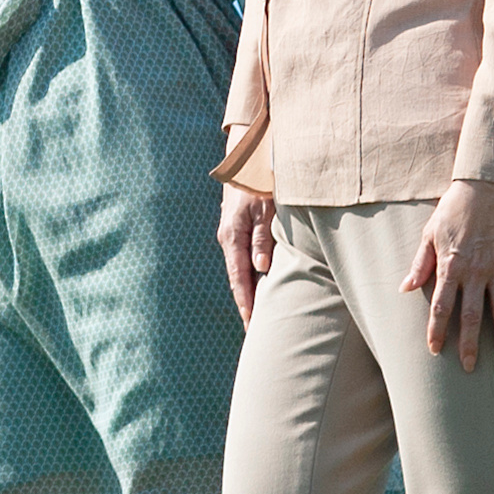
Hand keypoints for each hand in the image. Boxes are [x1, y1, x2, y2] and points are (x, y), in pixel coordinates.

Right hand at [218, 183, 276, 320]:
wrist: (247, 160)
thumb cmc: (259, 182)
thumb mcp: (264, 208)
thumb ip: (262, 237)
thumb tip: (262, 267)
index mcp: (232, 236)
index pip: (239, 278)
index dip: (246, 302)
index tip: (252, 325)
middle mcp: (228, 239)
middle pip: (238, 280)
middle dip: (247, 306)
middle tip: (256, 333)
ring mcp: (232, 237)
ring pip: (241, 271)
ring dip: (250, 294)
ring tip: (258, 318)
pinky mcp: (239, 233)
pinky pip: (244, 261)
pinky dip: (251, 279)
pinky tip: (259, 290)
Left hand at [406, 178, 493, 366]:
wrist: (485, 189)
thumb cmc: (451, 211)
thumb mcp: (428, 235)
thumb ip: (420, 264)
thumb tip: (405, 289)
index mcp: (452, 267)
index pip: (442, 307)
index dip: (438, 330)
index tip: (435, 350)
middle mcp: (477, 272)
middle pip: (472, 316)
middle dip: (470, 344)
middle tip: (469, 368)